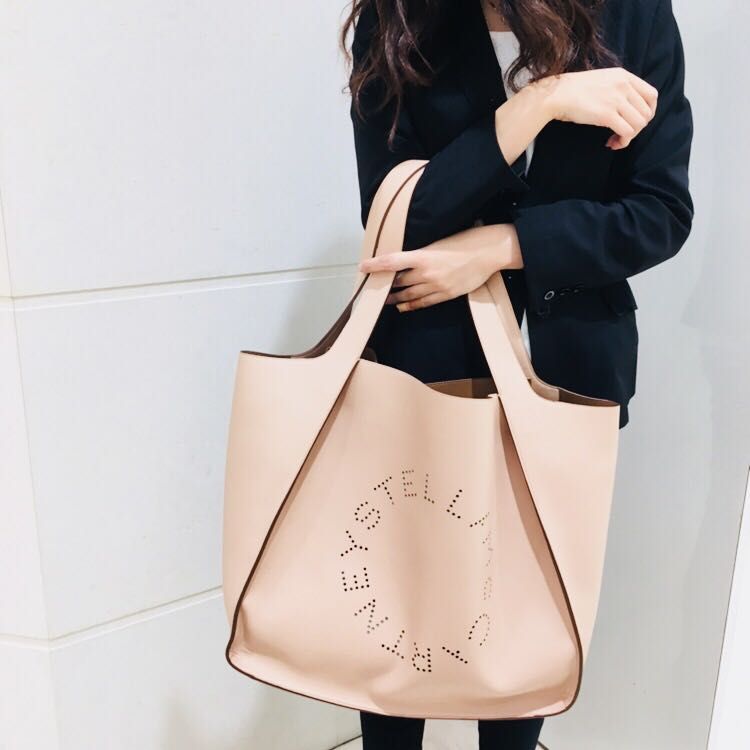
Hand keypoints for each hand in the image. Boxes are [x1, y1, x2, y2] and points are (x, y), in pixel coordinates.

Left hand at [357, 223, 522, 311]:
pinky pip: (423, 303)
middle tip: (373, 286)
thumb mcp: (439, 242)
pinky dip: (411, 305)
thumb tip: (406, 257)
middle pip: (398, 281)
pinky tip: (403, 307)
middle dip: (385, 284)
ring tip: (384, 299)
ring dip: (395, 298)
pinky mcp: (446, 294)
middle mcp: (427, 272)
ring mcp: (437, 285)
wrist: (488, 252)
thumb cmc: (465, 241)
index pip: (392, 261)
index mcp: (423, 255)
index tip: (363, 267)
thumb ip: (422, 252)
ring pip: (408, 295)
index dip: (376, 265)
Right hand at [532, 67, 658, 149]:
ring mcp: (616, 100)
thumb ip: (619, 89)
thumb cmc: (575, 91)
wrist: (556, 94)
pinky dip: (622, 141)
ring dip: (630, 137)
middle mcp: (624, 86)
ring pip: (639, 124)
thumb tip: (630, 108)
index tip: (636, 121)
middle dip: (638, 128)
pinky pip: (627, 132)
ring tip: (616, 140)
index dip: (648, 112)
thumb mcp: (603, 80)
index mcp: (624, 76)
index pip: (652, 95)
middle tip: (623, 134)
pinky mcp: (607, 115)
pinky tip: (611, 143)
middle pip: (646, 113)